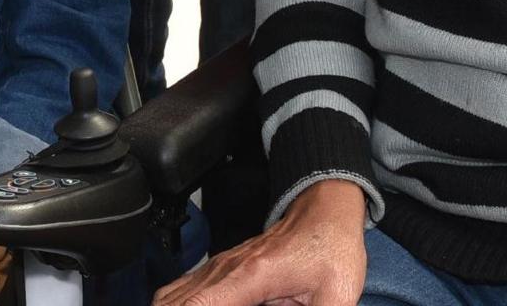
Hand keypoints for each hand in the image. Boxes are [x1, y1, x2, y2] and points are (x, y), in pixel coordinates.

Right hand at [153, 180, 365, 305]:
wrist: (323, 209)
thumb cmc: (330, 247)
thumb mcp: (336, 295)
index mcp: (250, 277)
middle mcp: (224, 270)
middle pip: (171, 301)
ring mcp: (218, 268)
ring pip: (169, 297)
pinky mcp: (219, 270)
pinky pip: (180, 291)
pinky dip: (175, 305)